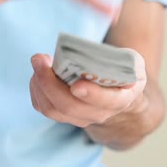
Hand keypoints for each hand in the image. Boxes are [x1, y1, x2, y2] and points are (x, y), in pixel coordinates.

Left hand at [29, 51, 146, 127]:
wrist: (115, 92)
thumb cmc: (121, 72)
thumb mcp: (131, 62)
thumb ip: (122, 58)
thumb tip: (96, 48)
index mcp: (120, 99)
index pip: (107, 101)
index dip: (92, 95)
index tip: (77, 85)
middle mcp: (98, 114)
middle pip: (70, 106)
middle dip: (50, 83)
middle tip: (40, 59)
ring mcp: (79, 118)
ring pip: (52, 109)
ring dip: (39, 84)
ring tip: (39, 61)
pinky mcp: (62, 116)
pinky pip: (43, 107)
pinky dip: (36, 88)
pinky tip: (37, 72)